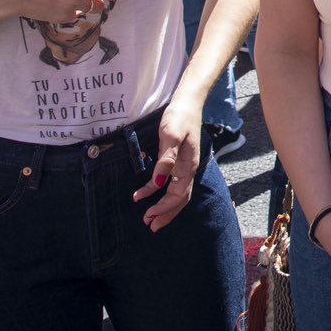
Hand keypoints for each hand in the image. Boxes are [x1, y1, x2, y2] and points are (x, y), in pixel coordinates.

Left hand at [133, 100, 200, 231]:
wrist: (187, 104)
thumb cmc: (179, 117)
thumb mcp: (171, 135)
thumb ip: (166, 159)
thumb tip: (160, 184)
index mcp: (188, 166)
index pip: (178, 195)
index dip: (165, 208)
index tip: (149, 215)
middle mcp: (188, 169)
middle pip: (179, 199)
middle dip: (166, 214)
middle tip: (151, 226)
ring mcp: (183, 166)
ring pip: (175, 193)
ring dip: (162, 207)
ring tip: (148, 218)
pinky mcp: (176, 161)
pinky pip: (167, 181)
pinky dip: (155, 190)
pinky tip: (142, 194)